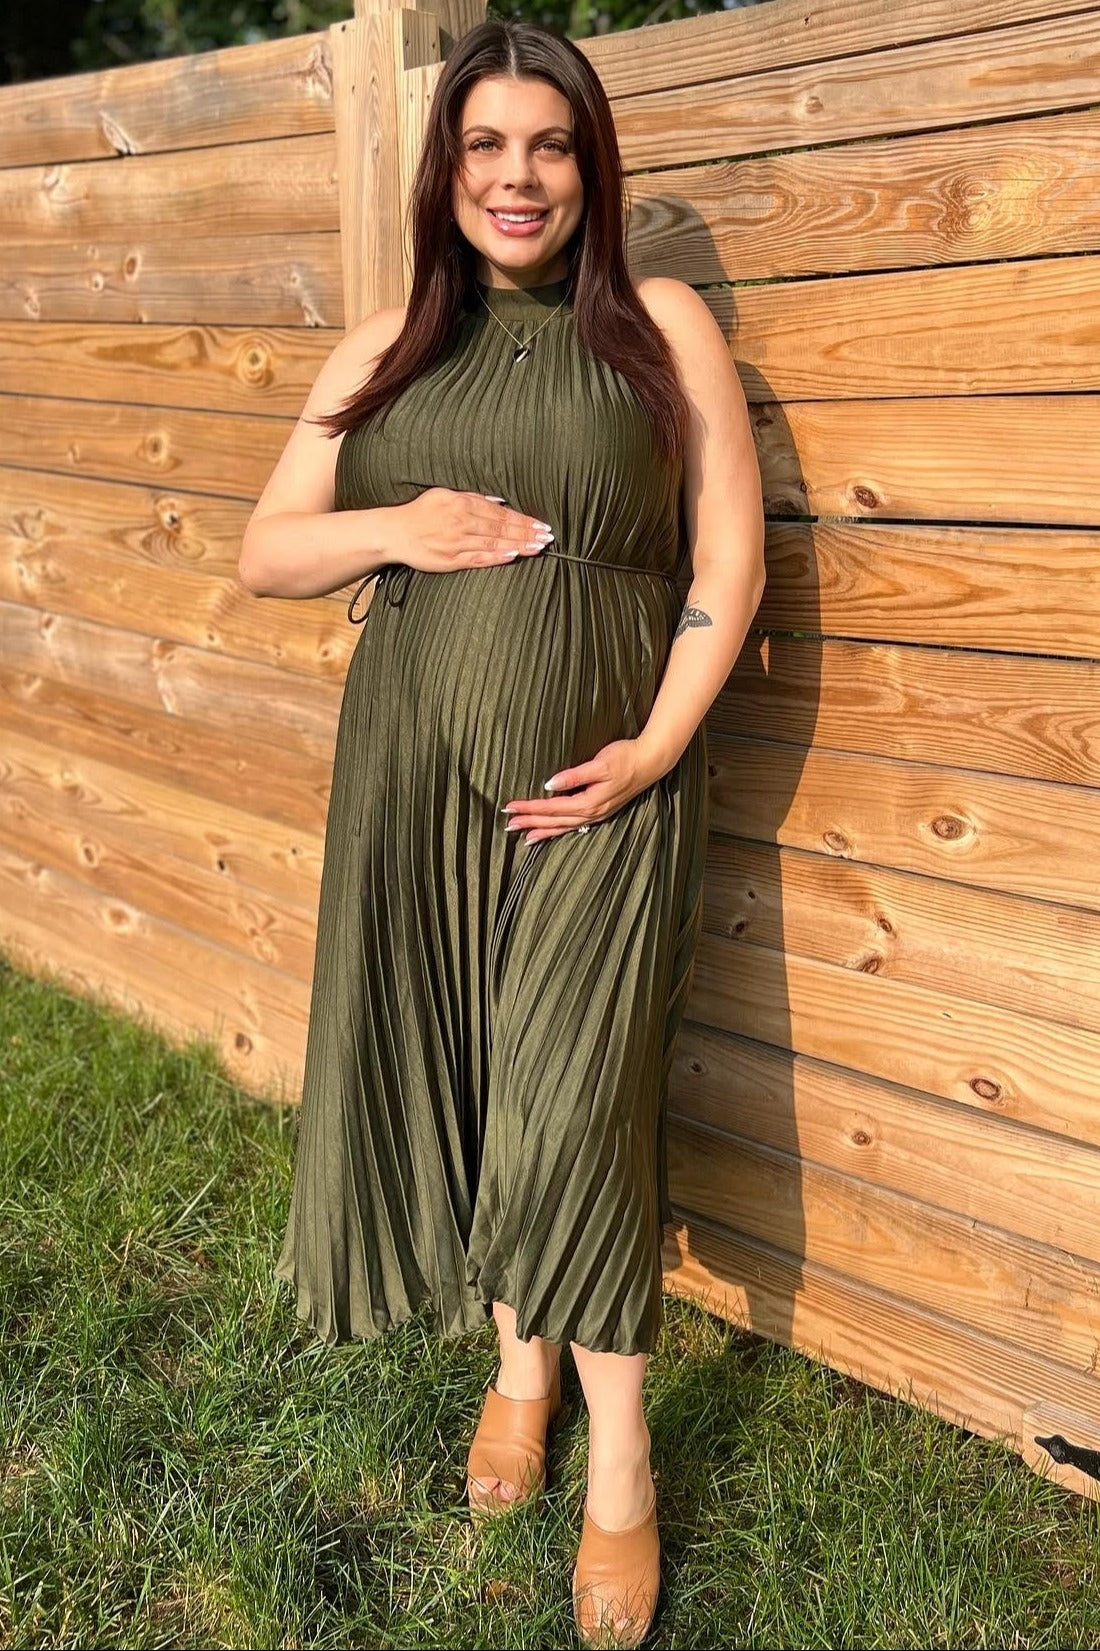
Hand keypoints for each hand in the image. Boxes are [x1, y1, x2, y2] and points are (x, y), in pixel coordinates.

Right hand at [399, 488, 553, 573]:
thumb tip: (500, 501)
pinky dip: (495, 557)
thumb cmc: (421, 512)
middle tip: (548, 537)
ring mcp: (456, 542)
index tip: (542, 525)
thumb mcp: (445, 495)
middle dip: (527, 532)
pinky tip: (512, 556)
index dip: (523, 519)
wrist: (394, 532)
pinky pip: (477, 558)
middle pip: (501, 528)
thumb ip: (473, 497)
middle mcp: (461, 522)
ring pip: (493, 543)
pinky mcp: (450, 560)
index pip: (501, 513)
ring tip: (538, 547)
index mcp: (462, 504)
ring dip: (518, 545)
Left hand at [502, 739, 663, 842]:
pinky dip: (558, 830)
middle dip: (530, 822)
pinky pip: (573, 826)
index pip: (551, 807)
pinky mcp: (600, 811)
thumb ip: (575, 776)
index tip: (510, 807)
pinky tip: (550, 832)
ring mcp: (597, 814)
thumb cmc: (625, 758)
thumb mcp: (600, 764)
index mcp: (589, 802)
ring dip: (543, 830)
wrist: (651, 762)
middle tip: (508, 824)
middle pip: (554, 821)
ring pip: (563, 827)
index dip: (530, 808)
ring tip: (524, 836)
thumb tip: (550, 784)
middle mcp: (591, 813)